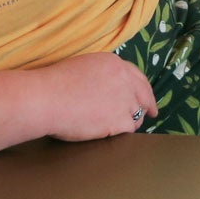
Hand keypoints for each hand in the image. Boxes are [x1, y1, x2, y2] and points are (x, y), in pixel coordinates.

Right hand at [36, 53, 157, 139]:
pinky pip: (129, 129)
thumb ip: (101, 74)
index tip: (146, 96)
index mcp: (114, 63)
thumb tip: (105, 87)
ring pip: (137, 113)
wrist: (48, 98)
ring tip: (127, 126)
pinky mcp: (120, 121)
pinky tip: (117, 134)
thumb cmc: (55, 83)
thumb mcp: (83, 67)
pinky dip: (124, 132)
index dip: (142, 88)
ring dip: (133, 120)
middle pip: (143, 94)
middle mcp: (124, 79)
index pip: (136, 76)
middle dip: (149, 104)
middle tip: (152, 113)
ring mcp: (124, 100)